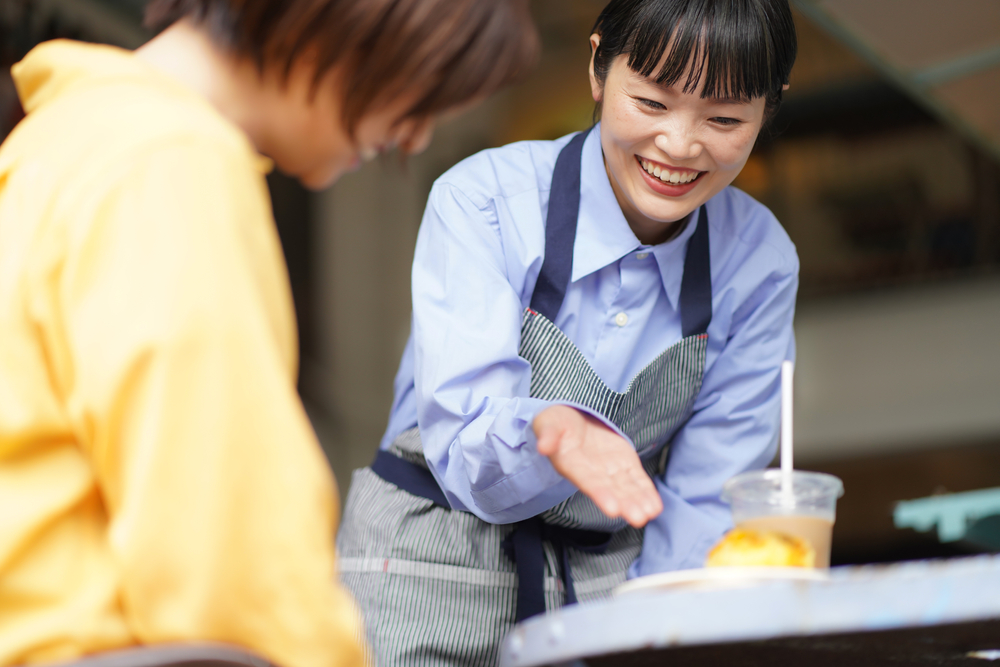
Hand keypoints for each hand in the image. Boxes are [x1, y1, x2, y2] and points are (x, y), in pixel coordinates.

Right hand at [533, 405, 662, 527]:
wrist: (573, 417)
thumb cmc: (557, 423)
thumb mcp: (548, 422)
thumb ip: (547, 434)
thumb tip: (543, 446)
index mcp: (571, 463)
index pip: (586, 480)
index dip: (600, 493)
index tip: (613, 508)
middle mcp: (591, 473)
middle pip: (610, 490)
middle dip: (625, 503)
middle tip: (638, 517)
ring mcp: (609, 470)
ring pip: (625, 488)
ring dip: (638, 501)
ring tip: (650, 512)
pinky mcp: (624, 463)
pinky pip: (636, 479)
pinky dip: (646, 492)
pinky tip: (654, 506)